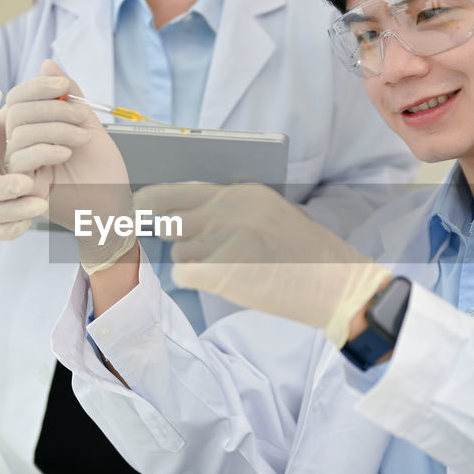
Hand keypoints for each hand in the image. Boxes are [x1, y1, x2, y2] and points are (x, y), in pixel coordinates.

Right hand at [3, 59, 134, 272]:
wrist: (112, 206)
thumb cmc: (102, 170)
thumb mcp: (89, 124)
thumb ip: (69, 96)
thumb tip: (48, 64)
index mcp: (37, 127)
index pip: (20, 98)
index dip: (38, 86)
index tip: (64, 86)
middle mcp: (24, 145)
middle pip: (16, 112)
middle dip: (51, 107)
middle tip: (82, 117)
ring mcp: (22, 165)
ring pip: (19, 132)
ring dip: (56, 128)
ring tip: (82, 138)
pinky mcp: (24, 185)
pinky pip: (21, 157)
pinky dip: (46, 148)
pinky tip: (67, 153)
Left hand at [134, 183, 390, 345]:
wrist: (336, 284)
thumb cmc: (305, 257)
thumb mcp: (271, 217)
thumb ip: (231, 212)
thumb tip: (180, 219)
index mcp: (244, 193)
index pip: (185, 190)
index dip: (156, 199)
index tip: (137, 204)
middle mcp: (231, 209)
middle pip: (172, 218)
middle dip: (164, 231)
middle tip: (153, 235)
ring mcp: (226, 237)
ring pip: (180, 250)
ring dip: (195, 263)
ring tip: (233, 269)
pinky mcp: (224, 267)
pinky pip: (185, 274)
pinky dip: (197, 281)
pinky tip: (227, 282)